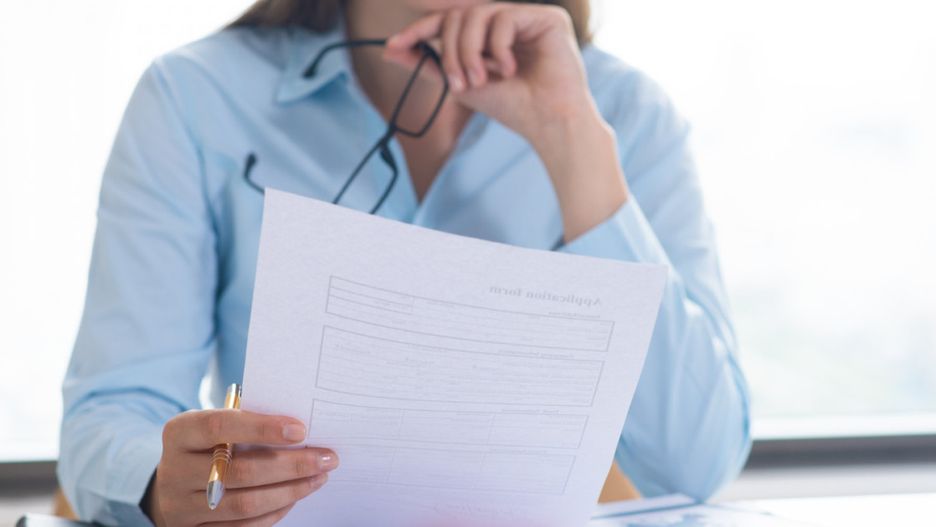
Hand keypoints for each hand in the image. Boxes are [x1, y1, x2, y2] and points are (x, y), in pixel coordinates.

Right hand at [144, 409, 337, 526]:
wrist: (170, 485)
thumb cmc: (206, 445)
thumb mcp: (214, 425)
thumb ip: (245, 423)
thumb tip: (299, 431)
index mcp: (180, 433)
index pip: (219, 426)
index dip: (261, 428)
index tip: (300, 430)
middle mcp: (175, 470)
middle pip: (239, 471)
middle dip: (291, 465)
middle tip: (326, 458)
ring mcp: (182, 506)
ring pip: (244, 504)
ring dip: (290, 491)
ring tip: (319, 477)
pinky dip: (275, 512)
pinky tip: (295, 496)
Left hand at [384, 2, 595, 147]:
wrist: (547, 122)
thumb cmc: (511, 107)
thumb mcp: (461, 85)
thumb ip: (430, 65)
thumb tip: (389, 50)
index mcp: (489, 36)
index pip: (449, 21)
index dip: (420, 29)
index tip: (393, 44)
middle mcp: (507, 22)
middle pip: (459, 15)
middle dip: (451, 50)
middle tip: (459, 83)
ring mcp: (527, 17)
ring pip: (477, 14)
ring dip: (469, 51)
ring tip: (481, 80)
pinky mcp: (548, 18)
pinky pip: (504, 17)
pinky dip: (498, 47)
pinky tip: (509, 69)